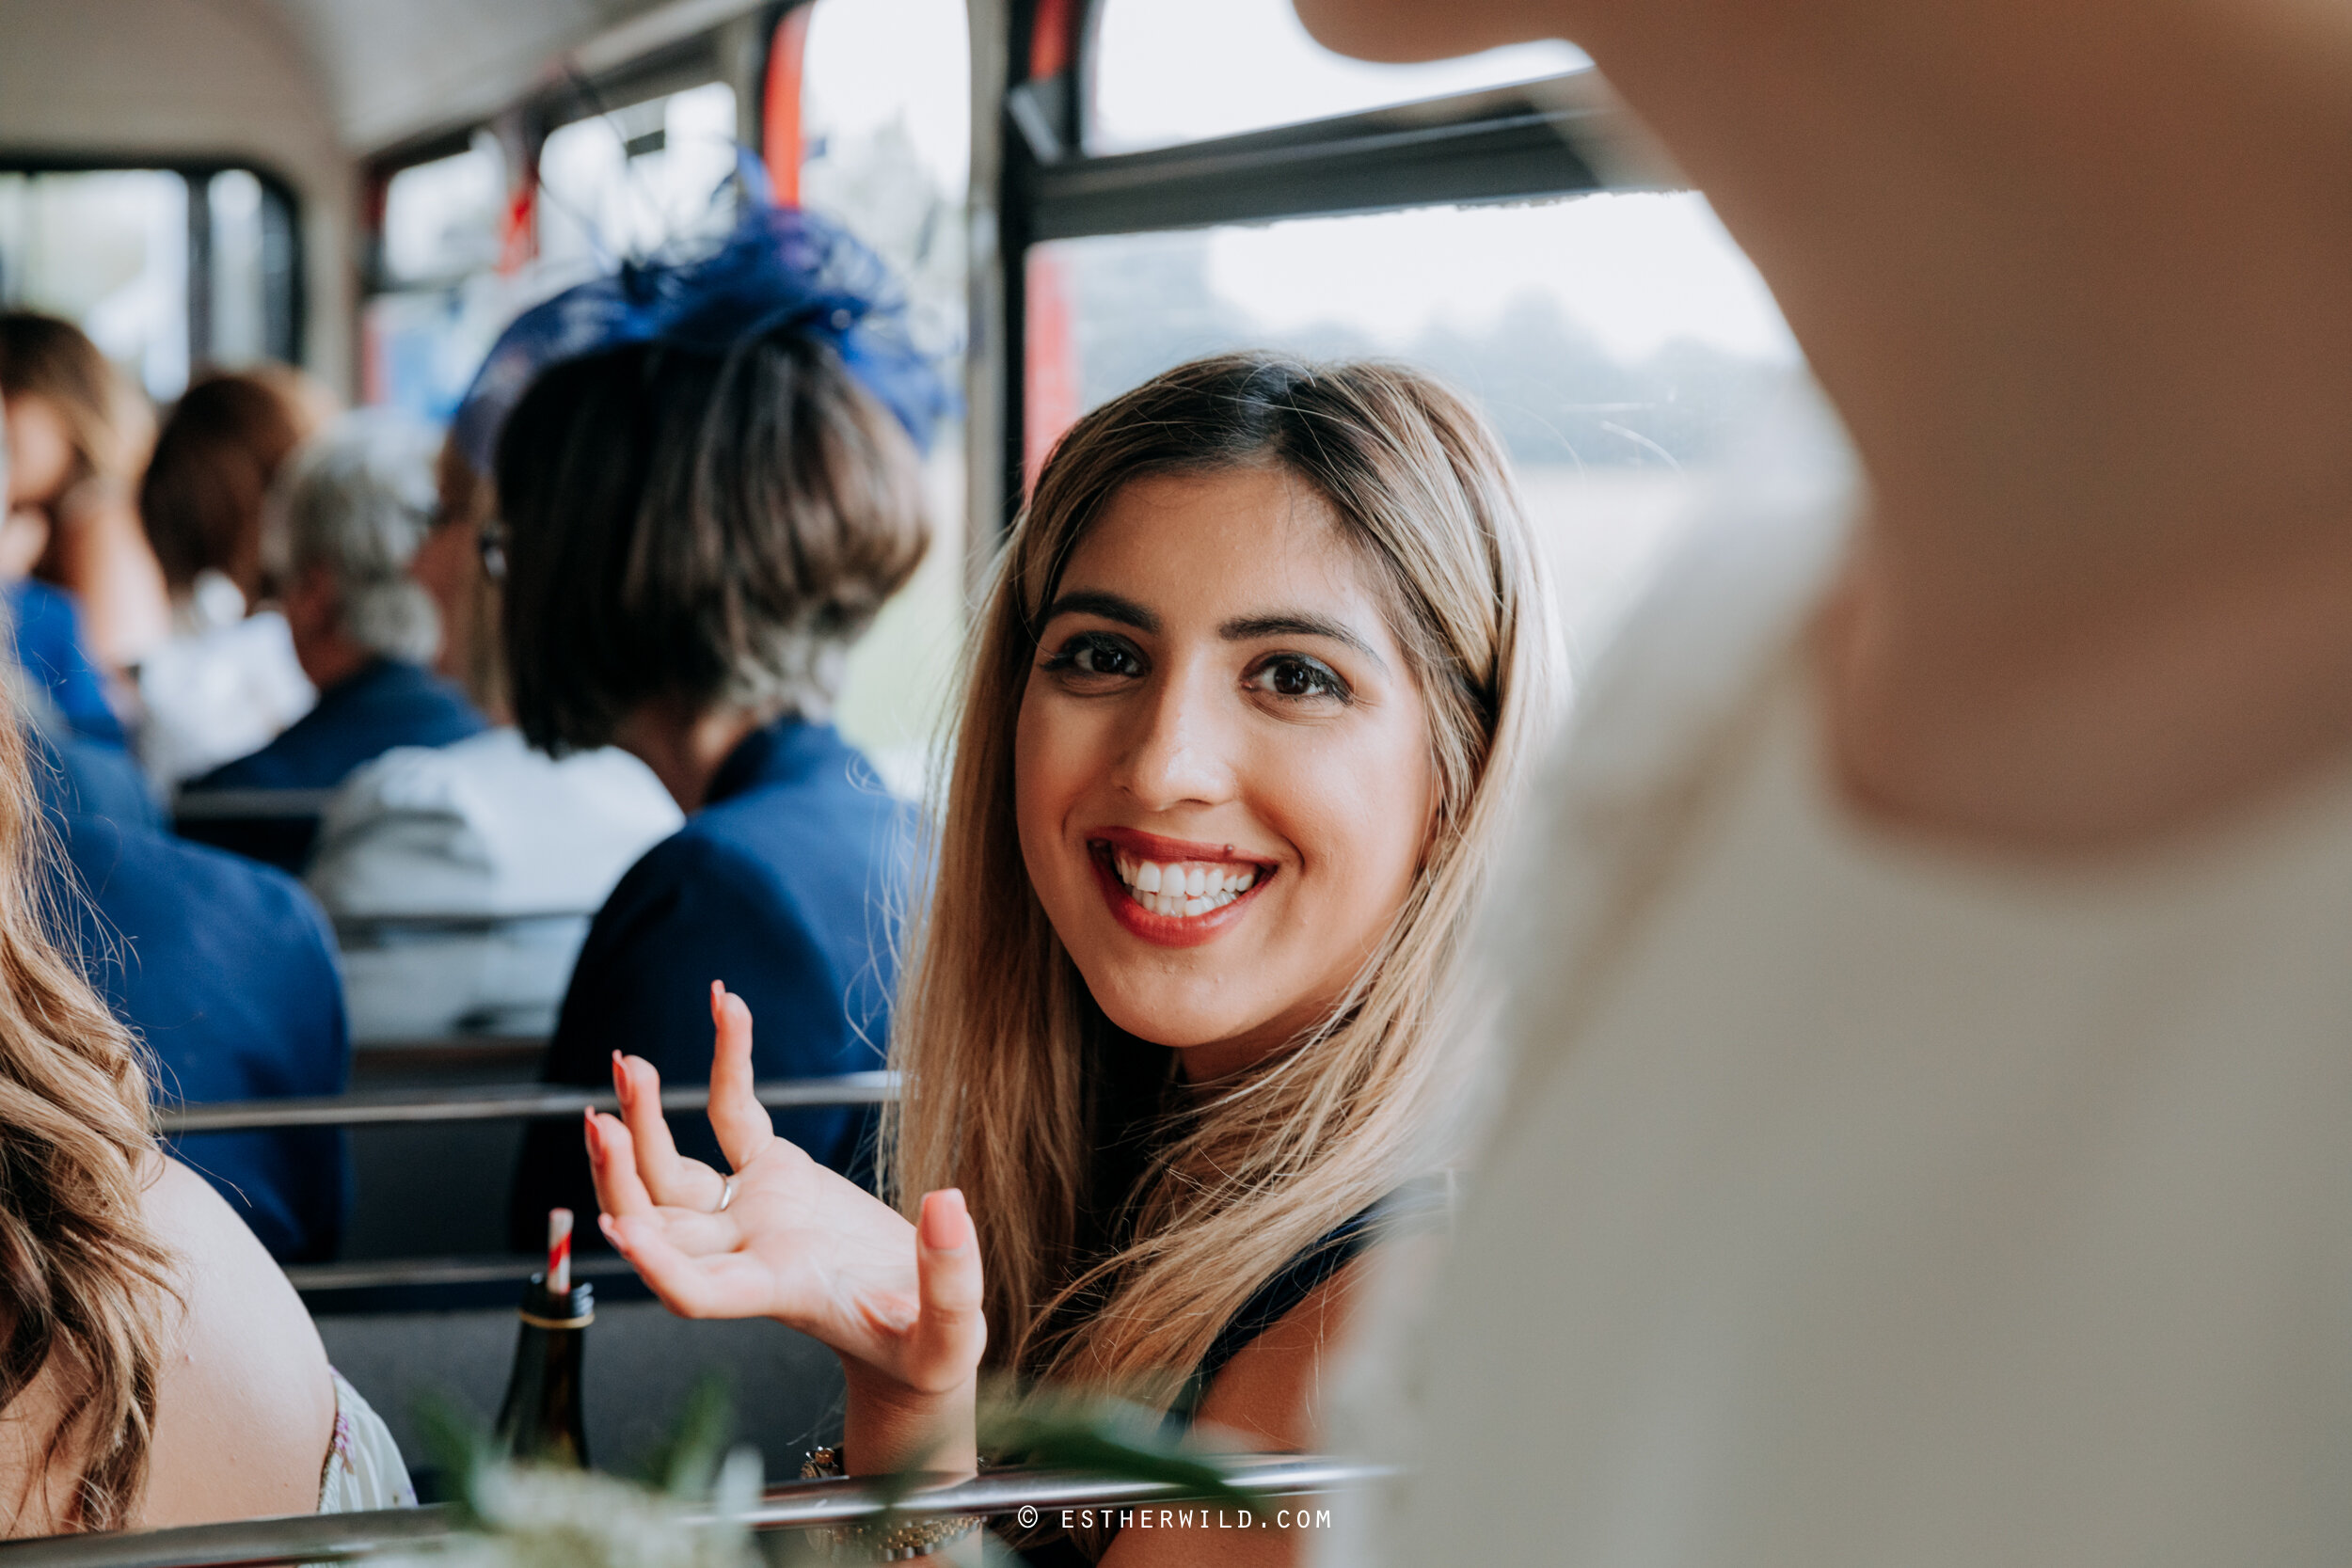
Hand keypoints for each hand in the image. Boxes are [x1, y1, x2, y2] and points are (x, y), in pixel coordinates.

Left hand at [586, 983, 986, 1405]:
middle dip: (621, 1176)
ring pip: (673, 1171)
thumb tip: (948, 1205)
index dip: (656, 1265)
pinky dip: (729, 1064)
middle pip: (659, 1219)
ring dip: (644, 1121)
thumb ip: (952, 1282)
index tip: (622, 1230)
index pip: (697, 1291)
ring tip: (628, 1064)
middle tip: (603, 1123)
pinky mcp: (772, 1173)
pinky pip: (735, 1115)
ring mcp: (751, 1212)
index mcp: (778, 1294)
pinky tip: (727, 1006)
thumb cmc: (927, 1346)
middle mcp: (746, 1254)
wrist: (913, 1329)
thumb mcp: (950, 1337)